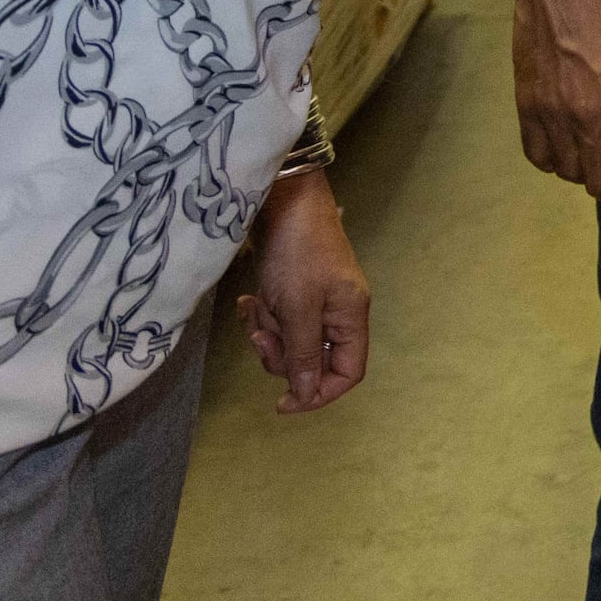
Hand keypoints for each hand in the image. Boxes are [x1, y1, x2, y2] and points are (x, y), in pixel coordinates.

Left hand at [238, 168, 368, 413]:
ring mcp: (317, 299)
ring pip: (291, 339)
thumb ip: (303, 354)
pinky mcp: (295, 288)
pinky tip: (250, 298)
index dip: (318, 393)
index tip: (283, 402)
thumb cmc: (297, 252)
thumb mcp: (298, 308)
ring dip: (268, 330)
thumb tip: (307, 396)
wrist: (283, 198)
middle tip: (259, 337)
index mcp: (350, 317)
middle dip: (282, 354)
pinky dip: (263, 313)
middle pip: (314, 359)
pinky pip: (280, 318)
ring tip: (255, 305)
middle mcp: (338, 312)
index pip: (347, 372)